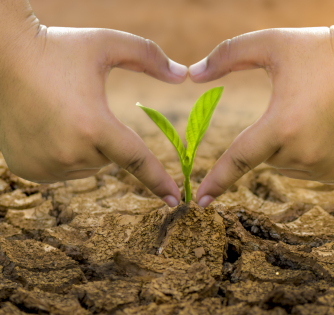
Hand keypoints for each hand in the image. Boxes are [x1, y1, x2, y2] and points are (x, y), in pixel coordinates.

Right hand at [0, 19, 186, 205]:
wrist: (1, 54)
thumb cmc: (58, 47)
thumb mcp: (107, 44)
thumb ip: (149, 57)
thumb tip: (183, 75)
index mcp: (93, 125)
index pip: (137, 161)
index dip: (159, 181)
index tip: (176, 200)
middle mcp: (69, 152)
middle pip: (110, 158)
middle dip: (106, 136)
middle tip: (80, 106)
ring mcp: (44, 165)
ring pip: (87, 166)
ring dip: (85, 147)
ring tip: (60, 114)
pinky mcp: (27, 171)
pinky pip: (63, 170)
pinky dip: (63, 154)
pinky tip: (47, 127)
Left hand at [190, 27, 333, 205]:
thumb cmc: (318, 46)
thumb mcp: (270, 44)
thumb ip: (226, 56)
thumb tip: (191, 74)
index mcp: (283, 125)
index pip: (239, 159)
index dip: (217, 180)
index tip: (201, 201)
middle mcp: (308, 152)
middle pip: (270, 157)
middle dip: (274, 135)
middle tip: (299, 105)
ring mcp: (333, 165)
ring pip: (294, 166)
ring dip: (295, 147)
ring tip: (320, 114)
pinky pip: (319, 171)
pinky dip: (319, 154)